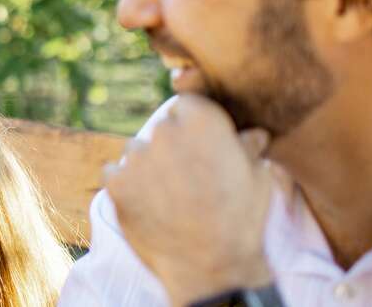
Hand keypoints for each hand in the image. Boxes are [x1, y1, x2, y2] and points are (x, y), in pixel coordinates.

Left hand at [103, 94, 274, 305]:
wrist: (212, 266)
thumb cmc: (241, 219)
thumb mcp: (257, 177)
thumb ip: (248, 147)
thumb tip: (253, 134)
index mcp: (203, 121)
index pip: (185, 105)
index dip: (192, 126)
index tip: (198, 147)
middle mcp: (165, 132)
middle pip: (160, 130)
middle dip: (170, 148)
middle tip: (185, 179)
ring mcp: (137, 157)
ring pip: (136, 151)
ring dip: (146, 167)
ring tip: (168, 197)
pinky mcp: (116, 182)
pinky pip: (114, 173)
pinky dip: (125, 185)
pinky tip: (147, 205)